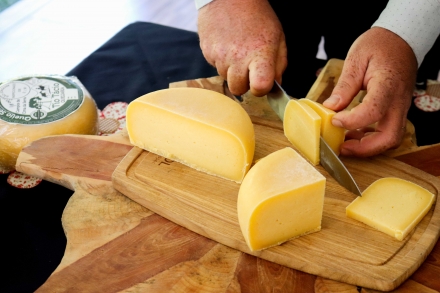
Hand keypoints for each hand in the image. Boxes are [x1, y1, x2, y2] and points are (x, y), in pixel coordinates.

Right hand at [197, 0, 286, 96]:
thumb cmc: (257, 16)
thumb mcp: (277, 37)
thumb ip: (279, 64)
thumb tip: (275, 85)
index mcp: (260, 55)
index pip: (259, 87)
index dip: (260, 89)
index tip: (261, 81)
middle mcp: (238, 58)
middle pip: (238, 90)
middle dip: (244, 82)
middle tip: (247, 67)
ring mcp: (220, 57)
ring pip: (225, 78)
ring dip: (232, 70)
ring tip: (236, 50)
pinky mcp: (207, 53)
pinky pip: (215, 66)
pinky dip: (221, 60)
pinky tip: (227, 45)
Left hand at [323, 27, 417, 156]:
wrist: (400, 40)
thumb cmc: (379, 45)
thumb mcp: (357, 59)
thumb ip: (345, 86)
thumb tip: (330, 107)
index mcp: (387, 85)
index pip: (373, 111)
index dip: (352, 121)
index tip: (334, 120)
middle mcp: (398, 101)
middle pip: (389, 137)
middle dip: (364, 148)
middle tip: (341, 147)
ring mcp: (400, 108)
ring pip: (390, 139)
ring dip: (367, 147)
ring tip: (344, 142)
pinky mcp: (396, 110)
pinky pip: (387, 131)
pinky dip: (370, 139)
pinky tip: (353, 134)